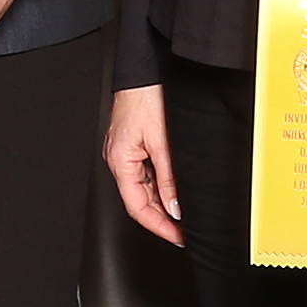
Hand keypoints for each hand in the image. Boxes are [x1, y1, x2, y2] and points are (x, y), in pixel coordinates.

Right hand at [104, 83, 182, 245]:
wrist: (145, 69)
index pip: (137, 207)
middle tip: (186, 229)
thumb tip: (175, 207)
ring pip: (145, 187)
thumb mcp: (163, 142)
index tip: (178, 238)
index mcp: (120, 161)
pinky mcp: (135, 142)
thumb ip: (169, 178)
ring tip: (187, 211)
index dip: (158, 226)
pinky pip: (148, 172)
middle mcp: (119, 159)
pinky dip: (163, 183)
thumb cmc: (146, 96)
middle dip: (163, 216)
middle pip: (140, 199)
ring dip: (164, 200)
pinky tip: (178, 187)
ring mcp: (127, 151)